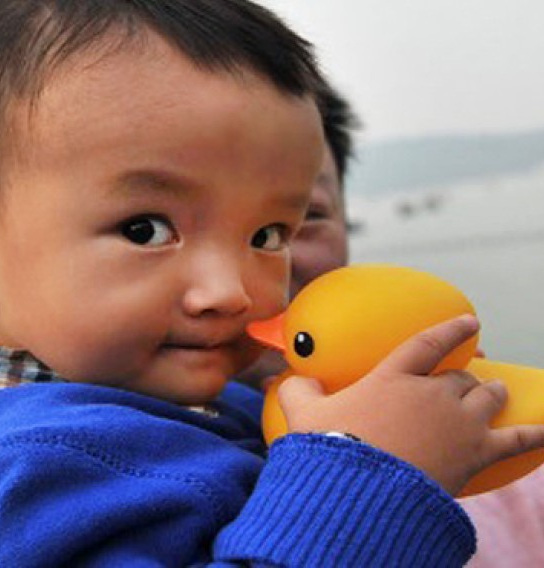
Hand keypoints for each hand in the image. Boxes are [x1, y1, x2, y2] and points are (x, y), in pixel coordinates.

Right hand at [277, 314, 543, 494]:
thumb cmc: (330, 450)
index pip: (429, 343)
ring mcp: (459, 421)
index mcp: (393, 377)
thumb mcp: (302, 414)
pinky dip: (536, 433)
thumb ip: (298, 389)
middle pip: (461, 377)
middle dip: (464, 377)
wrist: (362, 490)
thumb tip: (291, 377)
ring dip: (490, 395)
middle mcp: (432, 392)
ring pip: (488, 396)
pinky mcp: (478, 453)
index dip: (452, 330)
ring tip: (491, 396)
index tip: (471, 321)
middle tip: (464, 380)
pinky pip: (518, 439)